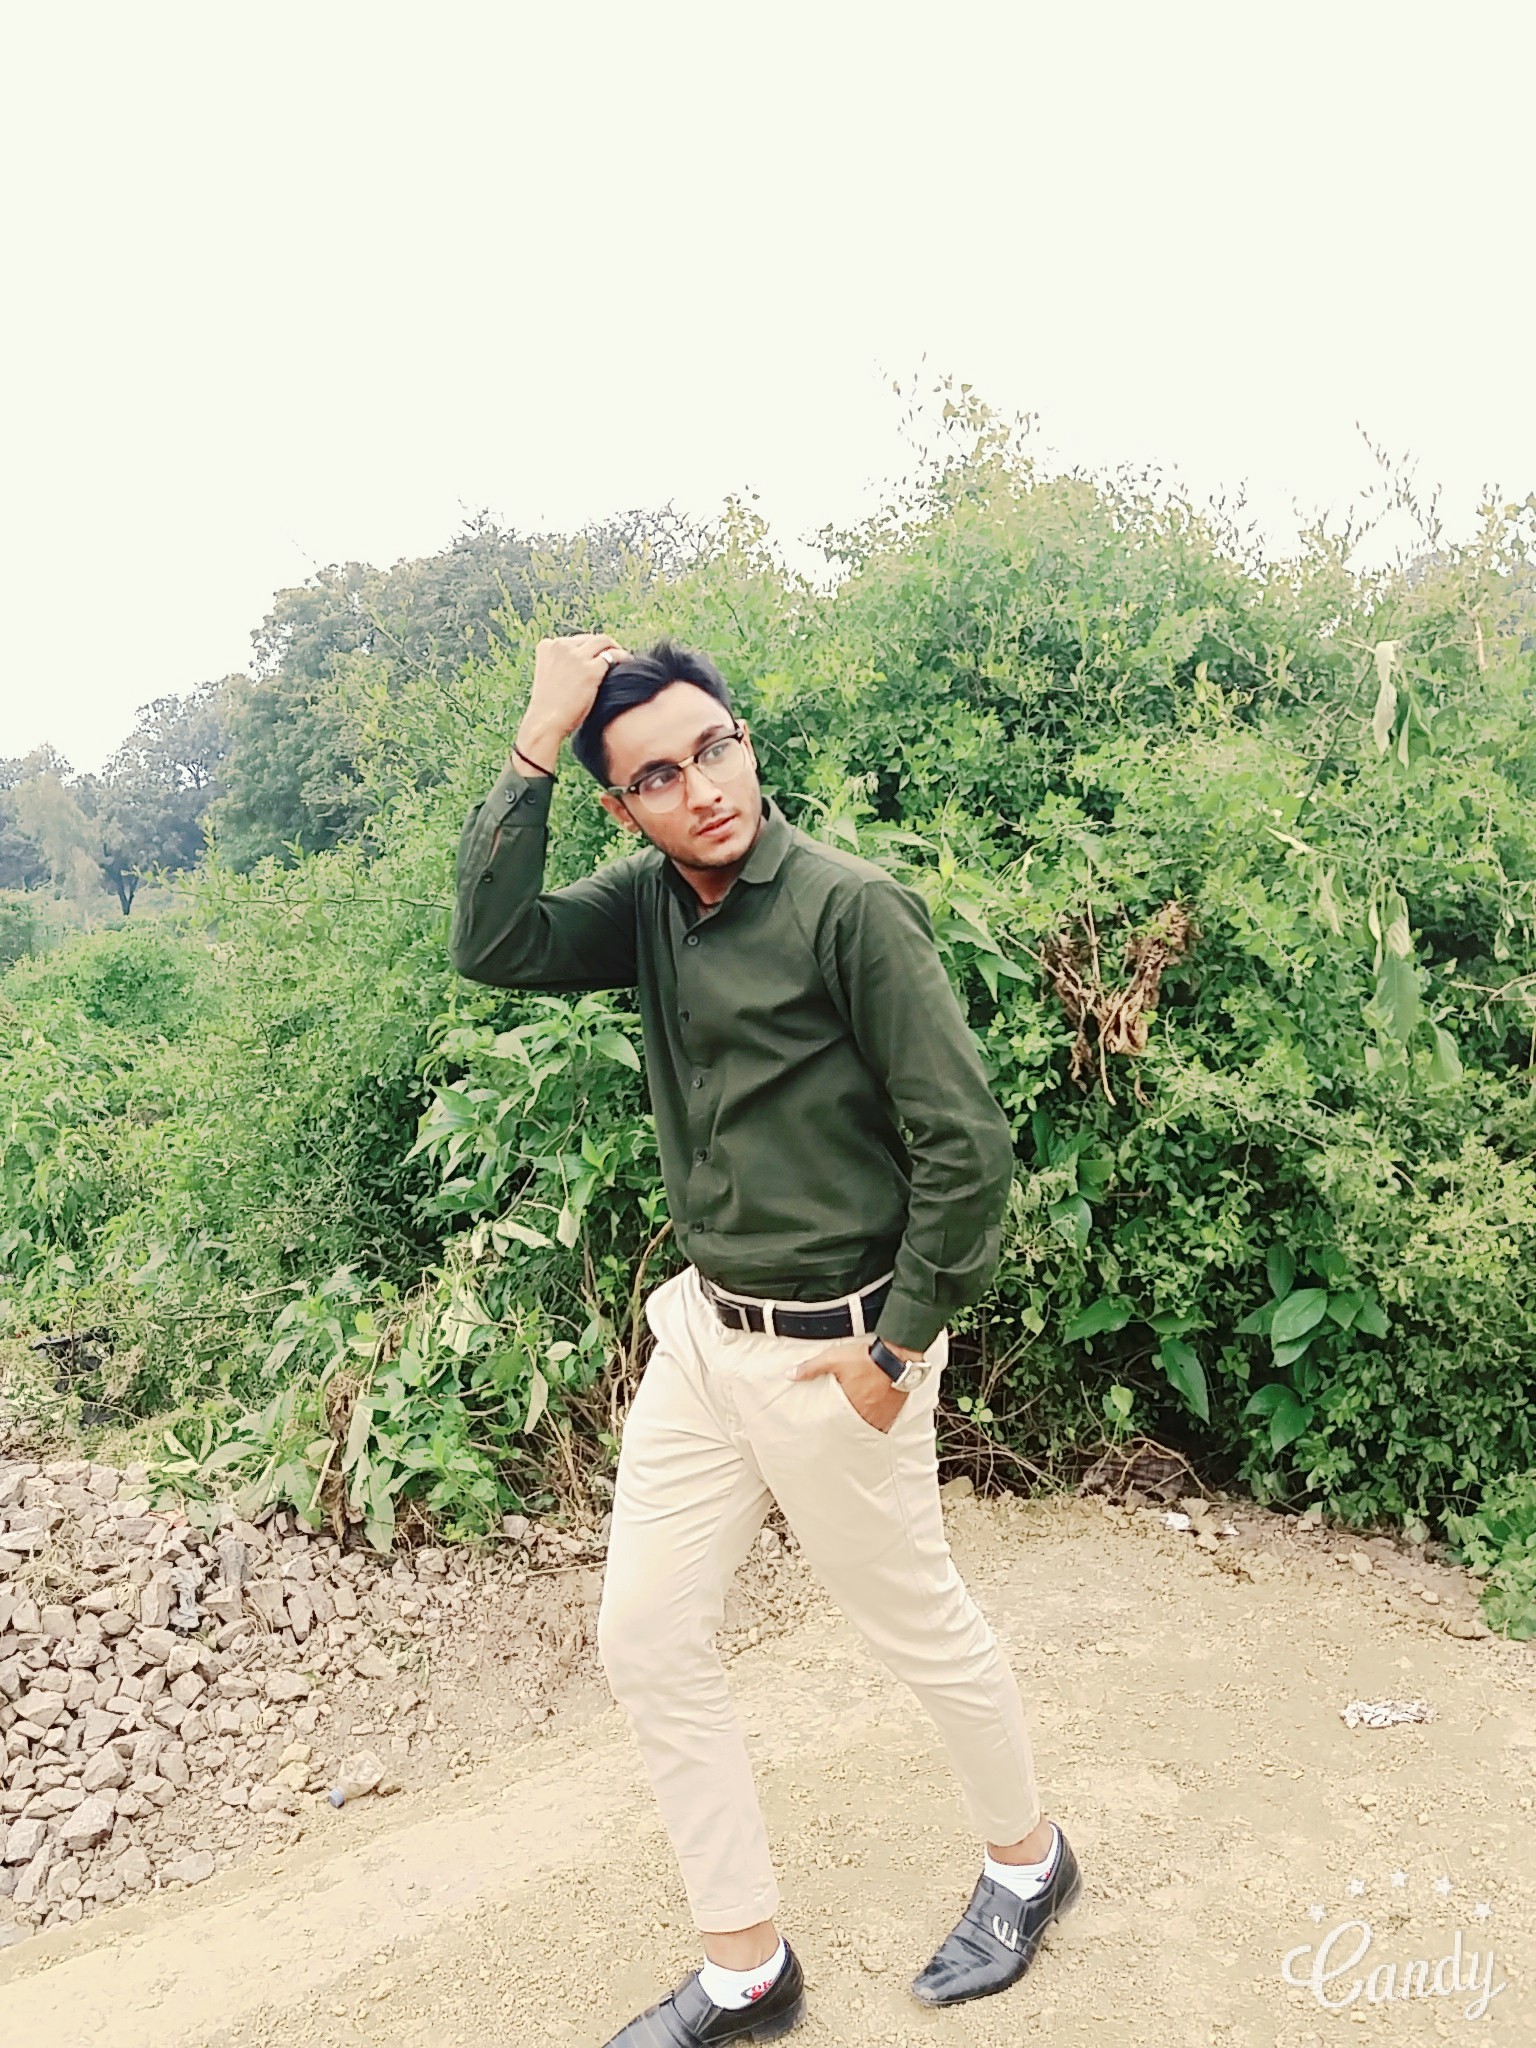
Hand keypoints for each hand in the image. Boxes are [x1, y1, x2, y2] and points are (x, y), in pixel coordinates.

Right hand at [517, 633, 630, 763]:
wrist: (545, 722)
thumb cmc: (549, 707)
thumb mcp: (550, 676)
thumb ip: (563, 665)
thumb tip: (586, 663)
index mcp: (547, 646)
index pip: (575, 641)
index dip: (588, 648)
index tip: (597, 656)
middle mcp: (561, 646)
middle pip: (590, 638)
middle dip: (603, 646)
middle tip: (616, 655)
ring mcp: (576, 657)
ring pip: (603, 641)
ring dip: (615, 648)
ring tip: (624, 658)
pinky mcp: (590, 670)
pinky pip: (613, 656)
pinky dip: (623, 657)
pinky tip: (628, 664)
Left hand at [787, 1334, 909, 1433]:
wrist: (897, 1356)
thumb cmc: (868, 1358)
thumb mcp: (833, 1359)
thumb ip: (811, 1368)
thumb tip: (791, 1375)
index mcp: (849, 1406)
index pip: (835, 1424)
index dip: (830, 1428)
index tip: (826, 1430)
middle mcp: (866, 1415)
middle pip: (853, 1429)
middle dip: (846, 1428)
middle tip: (841, 1431)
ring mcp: (882, 1416)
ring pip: (869, 1429)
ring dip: (862, 1427)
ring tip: (856, 1426)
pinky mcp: (894, 1412)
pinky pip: (885, 1425)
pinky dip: (878, 1424)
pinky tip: (874, 1420)